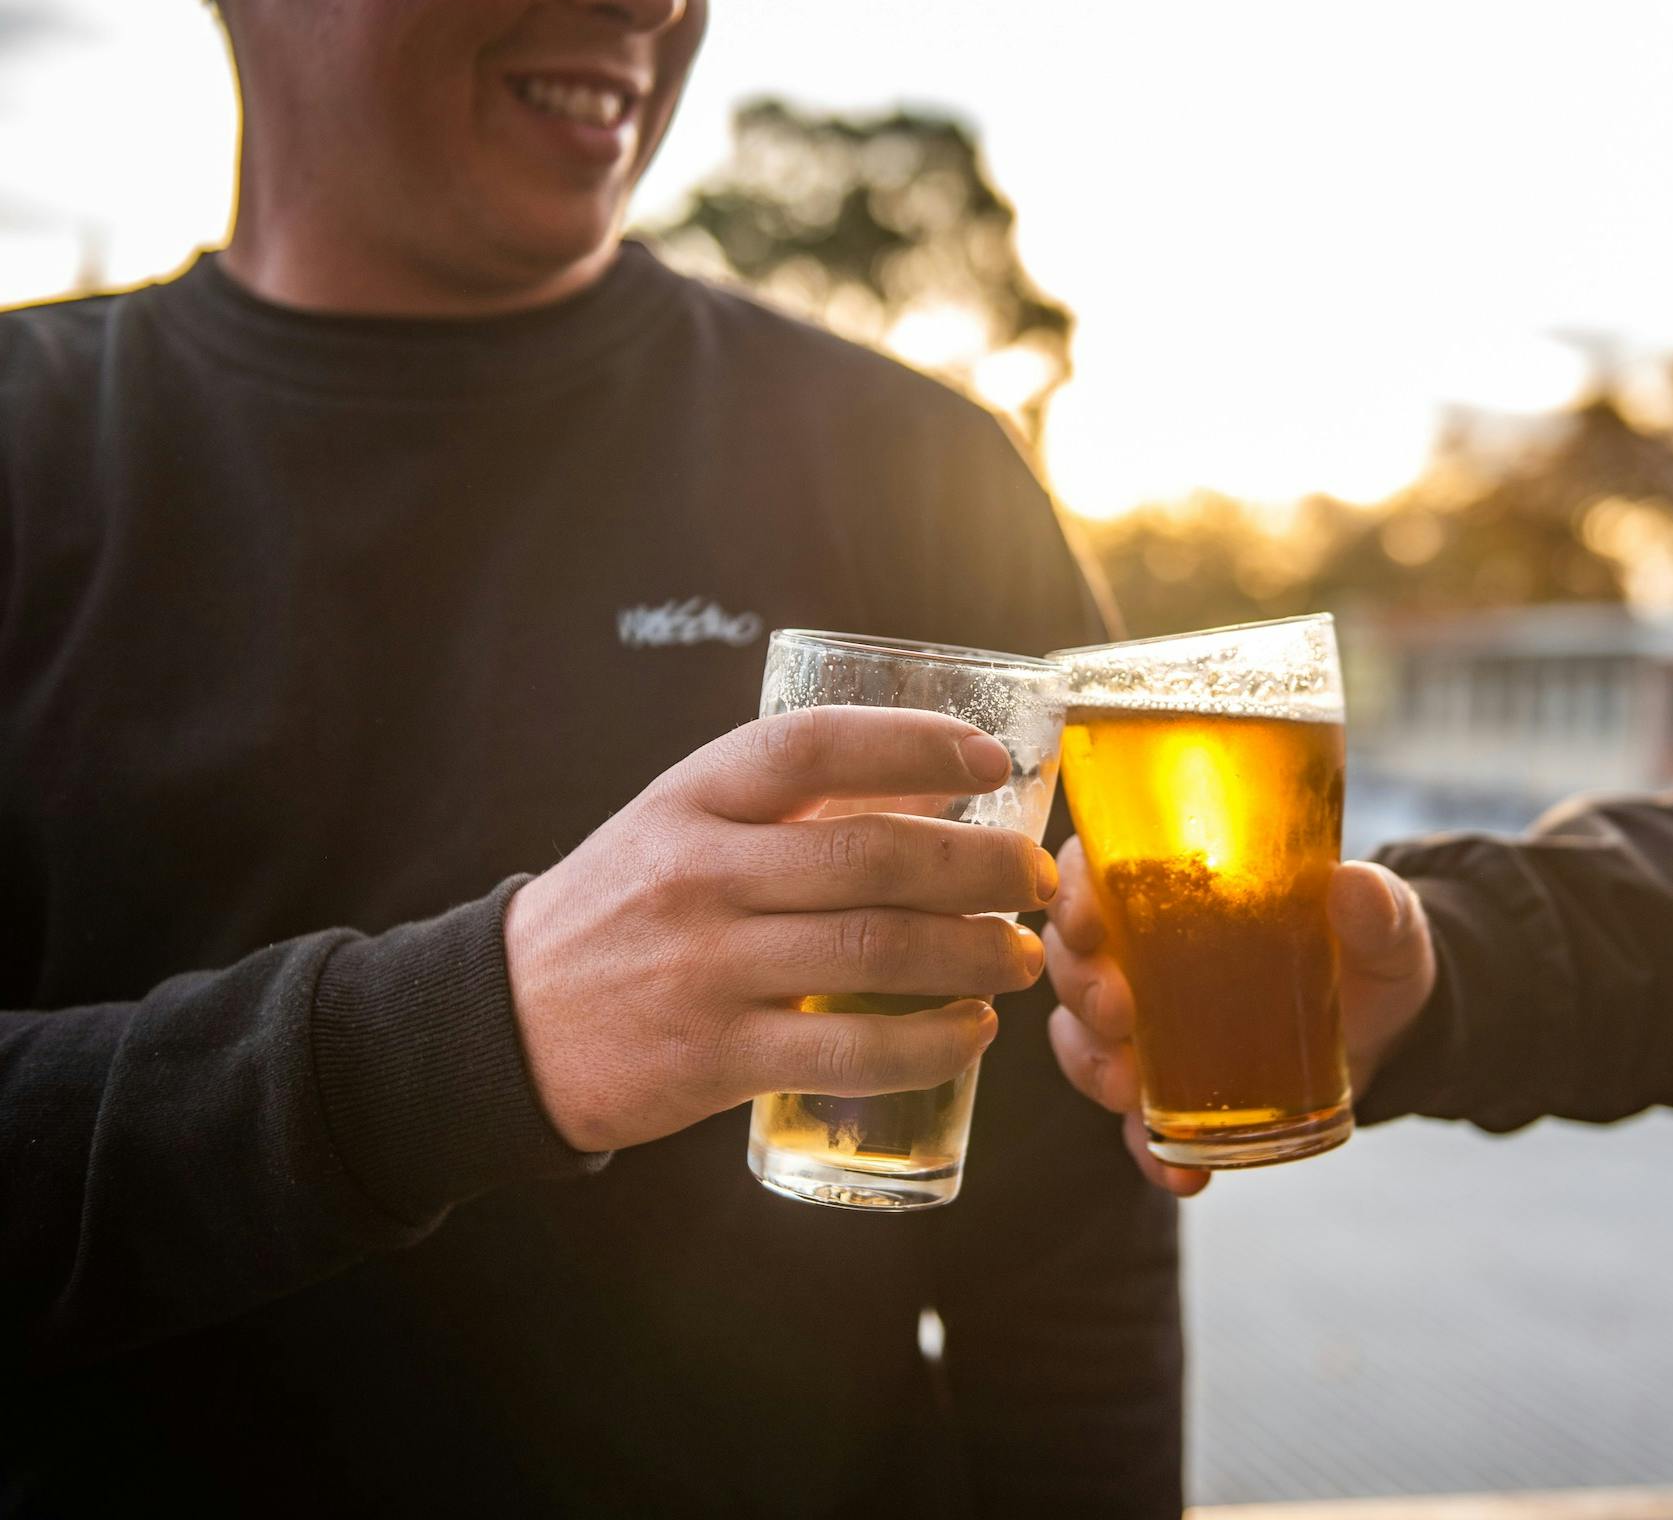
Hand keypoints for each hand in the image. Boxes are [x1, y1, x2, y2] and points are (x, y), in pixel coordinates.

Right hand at [503, 706, 1056, 1150]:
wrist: (506, 1021)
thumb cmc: (627, 908)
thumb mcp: (684, 825)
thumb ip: (795, 802)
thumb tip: (938, 773)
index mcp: (692, 797)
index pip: (814, 747)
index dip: (915, 744)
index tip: (991, 763)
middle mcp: (699, 874)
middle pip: (871, 857)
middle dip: (981, 867)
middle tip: (1037, 878)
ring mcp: (706, 968)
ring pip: (874, 953)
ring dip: (974, 954)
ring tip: (1019, 956)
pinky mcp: (715, 1058)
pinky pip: (849, 1052)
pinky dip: (930, 1043)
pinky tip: (972, 1031)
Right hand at [1043, 837, 1434, 1195]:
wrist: (1388, 1033)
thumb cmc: (1368, 954)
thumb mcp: (1385, 927)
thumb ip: (1378, 907)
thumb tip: (1355, 885)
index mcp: (1174, 888)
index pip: (1090, 873)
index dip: (1071, 894)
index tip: (1089, 921)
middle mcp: (1143, 954)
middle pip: (1072, 959)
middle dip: (1081, 988)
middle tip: (1116, 1011)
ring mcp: (1149, 1029)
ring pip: (1083, 1039)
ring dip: (1094, 1067)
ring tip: (1130, 1092)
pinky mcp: (1170, 1093)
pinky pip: (1138, 1125)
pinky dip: (1151, 1153)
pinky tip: (1184, 1176)